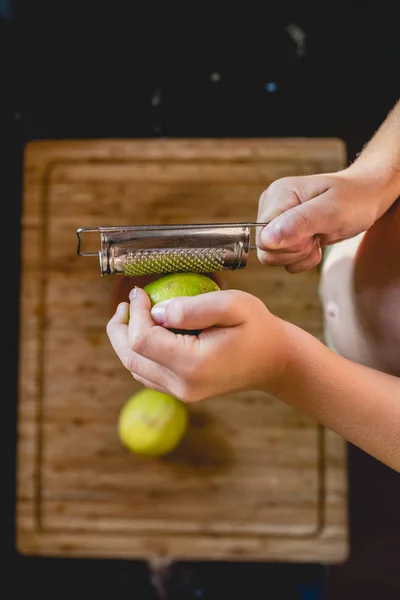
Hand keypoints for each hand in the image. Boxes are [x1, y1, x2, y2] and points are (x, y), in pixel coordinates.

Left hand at [106, 287, 288, 401]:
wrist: (274, 361)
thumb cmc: (257, 328)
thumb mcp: (234, 305)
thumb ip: (194, 307)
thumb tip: (157, 311)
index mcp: (193, 364)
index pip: (142, 340)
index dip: (134, 313)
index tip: (140, 292)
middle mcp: (183, 385)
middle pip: (131, 358)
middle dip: (119, 329)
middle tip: (123, 304)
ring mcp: (182, 393)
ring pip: (135, 368)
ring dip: (125, 342)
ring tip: (129, 315)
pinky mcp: (183, 393)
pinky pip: (147, 374)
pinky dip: (138, 353)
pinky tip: (144, 333)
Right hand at [256, 167, 384, 272]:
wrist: (366, 198)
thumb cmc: (353, 199)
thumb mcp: (332, 210)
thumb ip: (299, 223)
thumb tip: (266, 240)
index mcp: (277, 196)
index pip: (264, 238)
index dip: (290, 244)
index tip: (313, 232)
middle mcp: (271, 207)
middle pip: (266, 250)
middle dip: (296, 251)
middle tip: (317, 235)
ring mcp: (276, 221)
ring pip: (273, 257)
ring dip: (300, 255)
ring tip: (318, 237)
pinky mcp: (283, 233)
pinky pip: (283, 259)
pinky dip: (302, 258)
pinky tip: (316, 242)